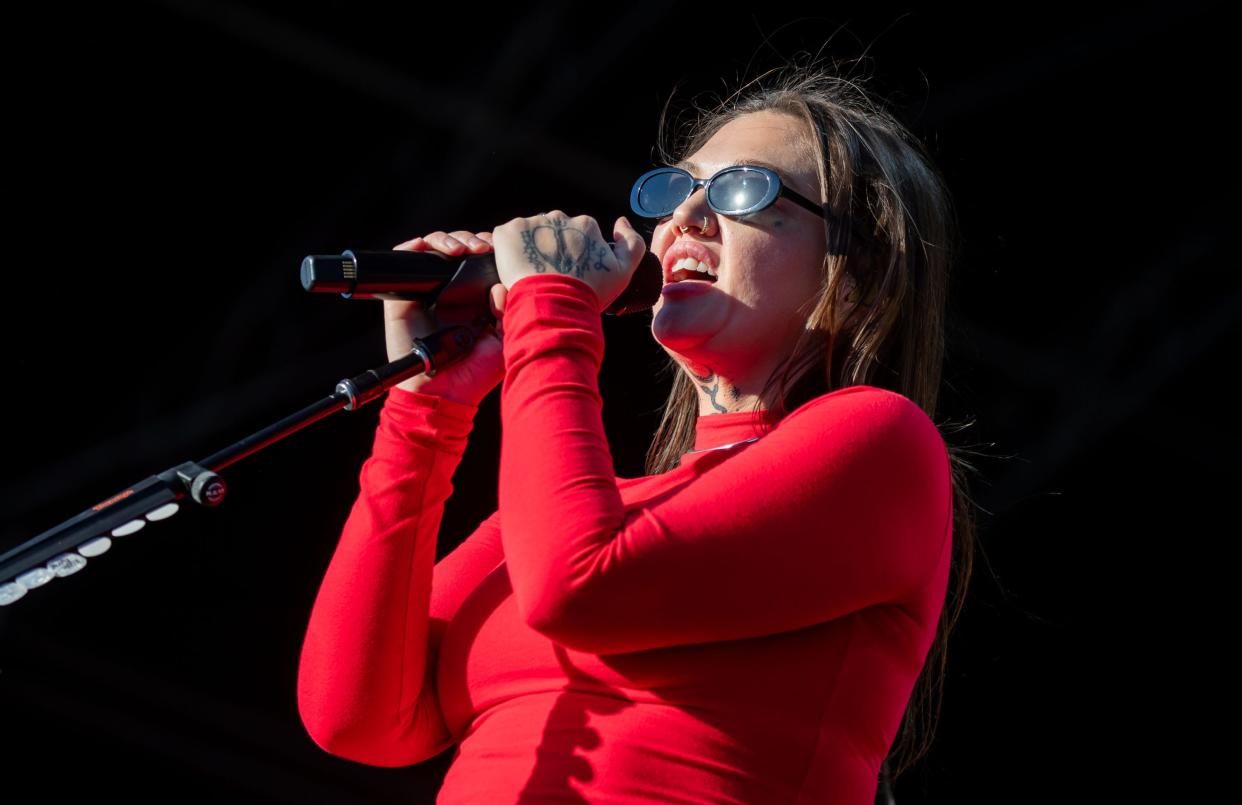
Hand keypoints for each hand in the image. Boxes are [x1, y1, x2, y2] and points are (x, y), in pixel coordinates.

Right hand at [384, 230, 506, 406]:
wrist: (442, 393)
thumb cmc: (476, 372)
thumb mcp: (503, 340)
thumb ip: (507, 311)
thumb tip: (500, 285)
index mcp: (478, 298)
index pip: (483, 259)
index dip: (490, 247)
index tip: (499, 248)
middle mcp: (454, 291)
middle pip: (460, 248)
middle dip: (471, 239)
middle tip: (481, 247)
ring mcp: (429, 292)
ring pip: (435, 248)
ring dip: (448, 239)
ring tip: (460, 248)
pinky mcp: (404, 296)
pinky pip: (405, 260)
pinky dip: (415, 246)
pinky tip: (432, 247)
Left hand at [491, 211, 645, 312]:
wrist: (555, 305)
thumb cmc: (589, 292)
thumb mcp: (624, 272)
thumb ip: (632, 243)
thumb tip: (621, 222)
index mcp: (586, 225)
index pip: (576, 234)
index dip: (571, 254)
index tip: (567, 271)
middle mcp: (559, 217)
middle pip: (551, 231)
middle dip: (549, 249)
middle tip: (548, 276)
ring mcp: (532, 223)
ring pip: (528, 234)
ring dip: (528, 250)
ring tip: (531, 276)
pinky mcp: (508, 232)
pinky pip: (504, 239)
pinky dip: (506, 252)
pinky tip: (514, 271)